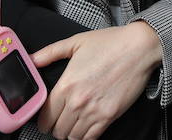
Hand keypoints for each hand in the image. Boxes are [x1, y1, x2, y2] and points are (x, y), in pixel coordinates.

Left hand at [34, 22, 162, 139]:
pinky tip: (86, 128)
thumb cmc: (110, 43)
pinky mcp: (109, 116)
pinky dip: (85, 136)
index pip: (45, 117)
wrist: (139, 47)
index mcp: (66, 85)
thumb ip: (50, 52)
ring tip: (74, 125)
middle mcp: (77, 101)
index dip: (44, 120)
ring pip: (72, 137)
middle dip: (56, 127)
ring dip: (70, 133)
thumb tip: (32, 60)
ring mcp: (93, 111)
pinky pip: (90, 138)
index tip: (47, 118)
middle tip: (61, 121)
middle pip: (57, 130)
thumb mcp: (76, 42)